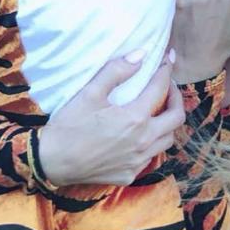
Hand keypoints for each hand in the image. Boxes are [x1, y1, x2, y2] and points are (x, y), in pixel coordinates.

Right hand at [37, 52, 184, 186]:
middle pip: (176, 118)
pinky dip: (152, 143)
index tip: (167, 61)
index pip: (160, 88)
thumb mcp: (90, 92)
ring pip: (168, 140)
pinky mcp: (130, 174)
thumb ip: (116, 71)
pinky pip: (151, 157)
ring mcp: (138, 160)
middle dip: (176, 98)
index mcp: (136, 118)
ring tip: (156, 112)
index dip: (166, 71)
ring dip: (167, 123)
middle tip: (167, 88)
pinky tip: (139, 136)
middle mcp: (143, 141)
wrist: (53, 161)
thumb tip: (141, 55)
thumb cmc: (69, 125)